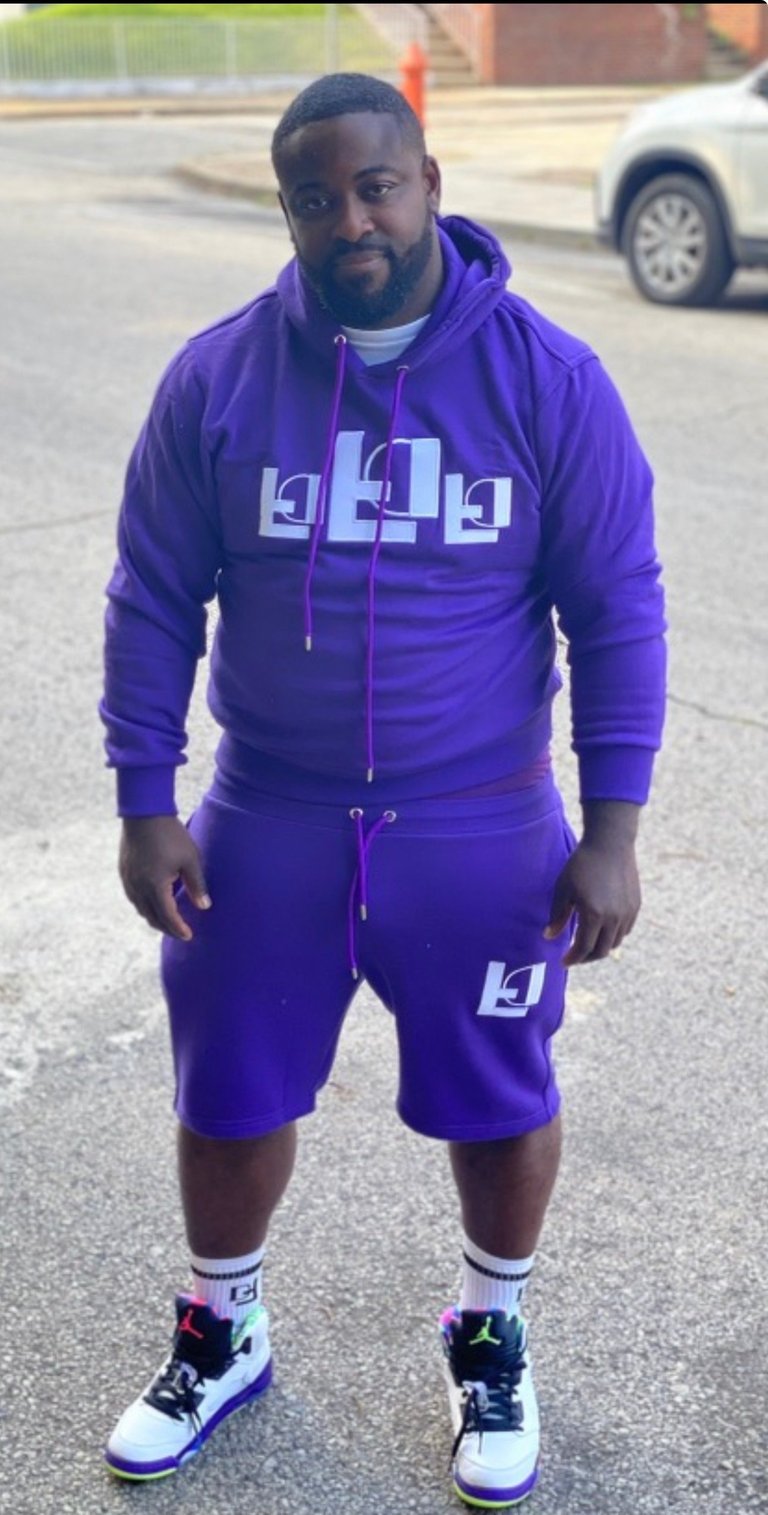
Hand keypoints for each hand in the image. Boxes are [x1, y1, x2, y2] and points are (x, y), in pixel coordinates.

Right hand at [119, 815, 210, 941]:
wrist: (144, 813)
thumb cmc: (170, 834)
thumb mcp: (190, 859)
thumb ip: (197, 885)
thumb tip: (204, 906)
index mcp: (155, 886)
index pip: (167, 916)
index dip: (178, 929)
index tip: (188, 936)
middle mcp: (138, 887)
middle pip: (152, 917)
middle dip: (166, 928)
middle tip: (180, 932)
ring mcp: (128, 880)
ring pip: (140, 909)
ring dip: (154, 918)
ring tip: (167, 921)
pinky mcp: (124, 872)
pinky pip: (133, 897)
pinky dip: (144, 906)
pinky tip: (153, 903)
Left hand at [544, 801, 640, 966]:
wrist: (610, 843)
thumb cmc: (581, 864)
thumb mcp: (563, 889)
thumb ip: (557, 916)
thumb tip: (549, 937)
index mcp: (593, 914)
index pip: (583, 948)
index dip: (573, 958)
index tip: (564, 962)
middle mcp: (614, 918)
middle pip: (601, 951)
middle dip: (586, 958)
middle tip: (575, 956)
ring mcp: (627, 912)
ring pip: (615, 942)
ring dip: (600, 947)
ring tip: (587, 943)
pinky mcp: (635, 905)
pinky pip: (625, 930)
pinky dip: (613, 936)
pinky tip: (602, 929)